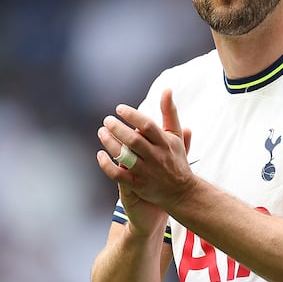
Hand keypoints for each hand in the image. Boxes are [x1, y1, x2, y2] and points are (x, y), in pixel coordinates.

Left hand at [96, 89, 193, 217]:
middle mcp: (156, 157)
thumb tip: (167, 89)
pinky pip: (118, 175)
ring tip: (101, 132)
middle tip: (106, 120)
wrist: (182, 191)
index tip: (119, 109)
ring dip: (110, 143)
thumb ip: (169, 112)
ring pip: (124, 156)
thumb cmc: (176, 159)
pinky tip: (100, 154)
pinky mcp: (138, 185)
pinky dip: (106, 165)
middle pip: (134, 140)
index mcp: (165, 143)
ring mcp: (146, 172)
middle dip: (117, 128)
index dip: (132, 115)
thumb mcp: (176, 135)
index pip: (147, 125)